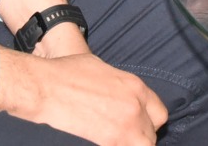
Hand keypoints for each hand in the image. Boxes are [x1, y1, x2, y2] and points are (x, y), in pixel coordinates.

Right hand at [0, 47, 166, 145]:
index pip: (160, 113)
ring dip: (132, 145)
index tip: (140, 126)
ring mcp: (125, 125)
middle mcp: (135, 106)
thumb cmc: (67, 73)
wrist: (47, 86)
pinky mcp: (110, 140)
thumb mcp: (101, 68)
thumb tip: (117, 94)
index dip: (149, 122)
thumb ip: (118, 85)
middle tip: (124, 137)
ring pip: (143, 145)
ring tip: (117, 142)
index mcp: (135, 86)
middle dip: (141, 137)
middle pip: (152, 134)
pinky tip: (105, 144)